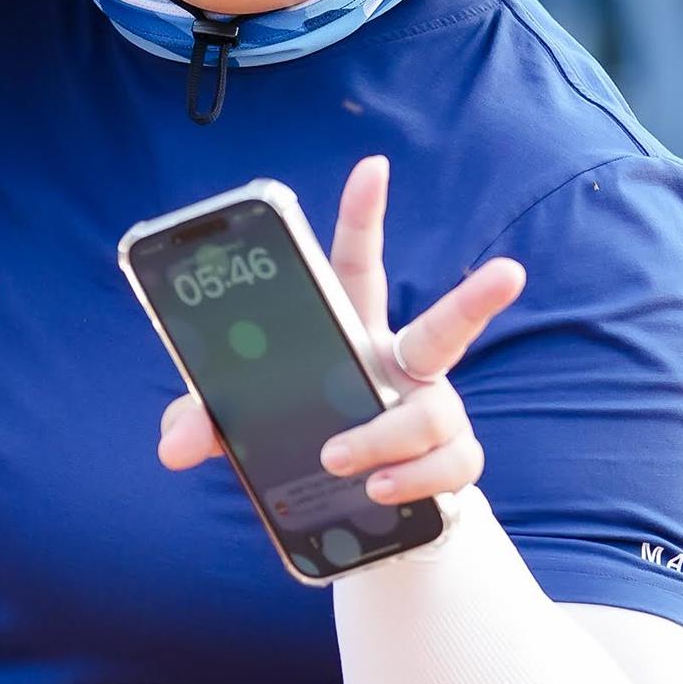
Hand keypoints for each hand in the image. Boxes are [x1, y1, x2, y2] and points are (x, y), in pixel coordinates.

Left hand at [157, 155, 523, 505]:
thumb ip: (205, 425)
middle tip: (510, 271)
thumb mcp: (242, 431)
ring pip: (430, 415)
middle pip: (444, 328)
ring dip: (382, 438)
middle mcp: (400, 369)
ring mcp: (431, 415)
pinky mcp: (448, 463)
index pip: (359, 268)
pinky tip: (380, 490)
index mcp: (352, 338)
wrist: (354, 516)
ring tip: (338, 459)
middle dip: (476, 300)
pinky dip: (411, 480)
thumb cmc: (300, 445)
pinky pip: (448, 467)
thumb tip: (172, 447)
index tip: (372, 167)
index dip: (363, 218)